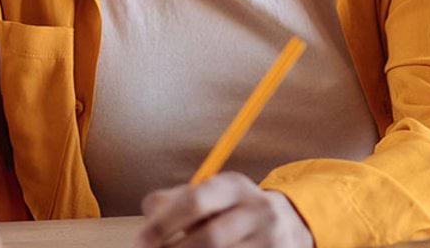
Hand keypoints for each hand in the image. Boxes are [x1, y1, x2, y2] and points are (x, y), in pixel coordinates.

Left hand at [134, 172, 312, 247]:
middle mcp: (258, 210)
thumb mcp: (211, 195)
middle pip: (211, 239)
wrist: (289, 225)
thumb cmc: (232, 212)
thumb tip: (150, 215)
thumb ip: (175, 200)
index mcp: (234, 186)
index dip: (164, 224)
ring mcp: (271, 241)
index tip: (140, 241)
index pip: (196, 200)